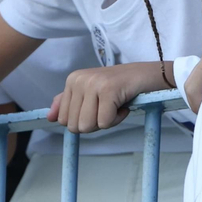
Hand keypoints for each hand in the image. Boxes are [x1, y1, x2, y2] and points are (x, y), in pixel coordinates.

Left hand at [48, 62, 168, 133]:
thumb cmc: (122, 87)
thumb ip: (69, 103)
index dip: (84, 121)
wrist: (152, 75)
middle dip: (95, 123)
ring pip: (87, 126)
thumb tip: (49, 117)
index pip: (63, 120)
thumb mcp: (92, 93)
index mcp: (72, 80)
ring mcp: (93, 83)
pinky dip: (118, 119)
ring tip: (116, 105)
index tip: (99, 106)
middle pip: (75, 126)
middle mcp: (79, 79)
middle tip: (109, 107)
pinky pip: (105, 123)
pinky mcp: (108, 90)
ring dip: (106, 122)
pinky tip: (124, 104)